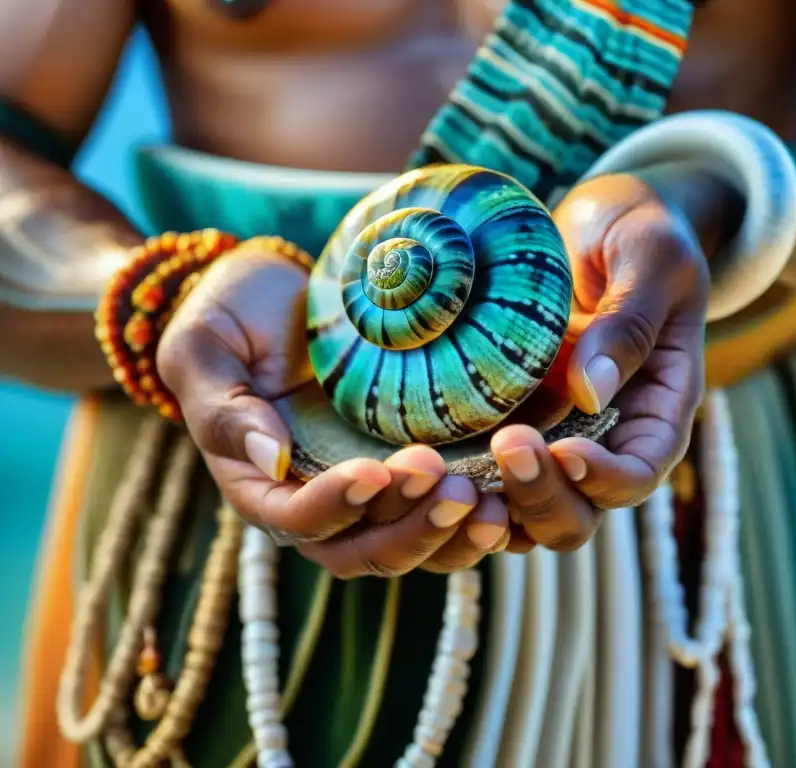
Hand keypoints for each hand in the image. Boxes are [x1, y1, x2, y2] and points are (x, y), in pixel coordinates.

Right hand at [158, 247, 509, 576]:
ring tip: (490, 502)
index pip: (296, 520)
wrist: (279, 293)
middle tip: (453, 487)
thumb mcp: (204, 348)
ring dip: (451, 534)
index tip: (372, 472)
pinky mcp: (411, 472)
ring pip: (413, 545)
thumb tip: (273, 458)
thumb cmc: (231, 315)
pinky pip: (444, 512)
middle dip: (410, 527)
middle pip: (365, 550)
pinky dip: (474, 514)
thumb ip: (224, 407)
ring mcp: (371, 492)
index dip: (333, 506)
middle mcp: (319, 502)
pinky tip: (510, 493)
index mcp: (261, 484)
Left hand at [490, 173, 709, 552]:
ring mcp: (555, 430)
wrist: (604, 219)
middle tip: (507, 445)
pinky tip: (424, 451)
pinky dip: (457, 473)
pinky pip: (483, 466)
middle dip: (543, 496)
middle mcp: (606, 433)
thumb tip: (589, 391)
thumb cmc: (642, 230)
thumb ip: (629, 322)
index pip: (640, 471)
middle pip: (581, 510)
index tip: (566, 450)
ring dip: (493, 501)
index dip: (606, 478)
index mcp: (658, 407)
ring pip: (525, 506)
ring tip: (455, 468)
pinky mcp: (511, 414)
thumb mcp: (652, 258)